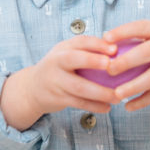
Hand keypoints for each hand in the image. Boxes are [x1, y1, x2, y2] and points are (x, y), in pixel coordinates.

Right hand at [0, 35, 121, 130]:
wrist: (32, 89)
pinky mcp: (57, 98)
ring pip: (79, 87)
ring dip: (100, 92)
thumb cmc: (58, 68)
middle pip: (73, 59)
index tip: (115, 49)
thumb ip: (86, 50)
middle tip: (111, 66)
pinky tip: (107, 108)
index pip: (80, 41)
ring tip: (117, 96)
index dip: (97, 44)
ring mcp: (56, 81)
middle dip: (92, 61)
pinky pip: (79, 103)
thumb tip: (117, 48)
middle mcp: (56, 62)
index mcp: (62, 48)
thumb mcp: (66, 54)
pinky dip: (94, 106)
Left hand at [100, 21, 149, 115]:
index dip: (124, 32)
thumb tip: (103, 42)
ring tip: (116, 94)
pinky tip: (128, 106)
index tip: (106, 38)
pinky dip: (142, 101)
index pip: (142, 27)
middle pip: (148, 53)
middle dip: (127, 61)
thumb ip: (136, 36)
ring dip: (134, 86)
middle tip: (109, 69)